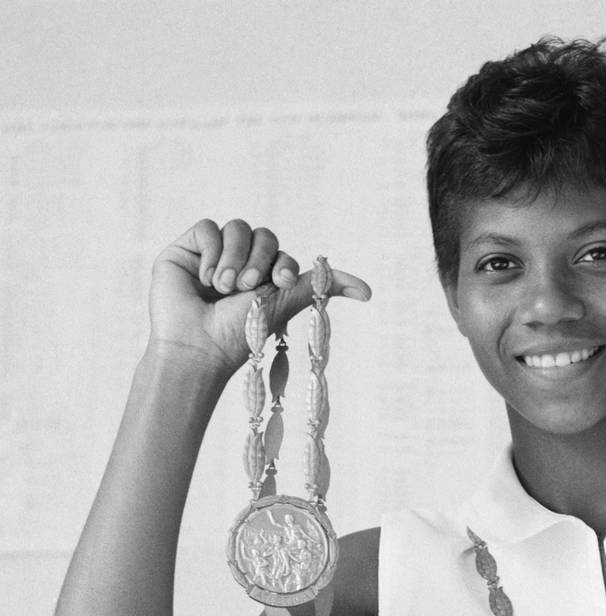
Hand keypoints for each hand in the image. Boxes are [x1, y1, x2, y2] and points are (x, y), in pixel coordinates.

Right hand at [149, 218, 370, 374]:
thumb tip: (369, 291)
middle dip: (260, 260)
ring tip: (224, 288)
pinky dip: (211, 252)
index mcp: (264, 277)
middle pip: (263, 236)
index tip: (281, 284)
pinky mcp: (185, 250)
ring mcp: (212, 256)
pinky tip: (205, 279)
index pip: (281, 253)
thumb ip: (321, 286)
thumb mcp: (286, 302)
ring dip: (236, 258)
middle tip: (247, 288)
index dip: (284, 264)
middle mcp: (239, 264)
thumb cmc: (241, 332)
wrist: (200, 345)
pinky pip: (207, 228)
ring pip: (237, 228)